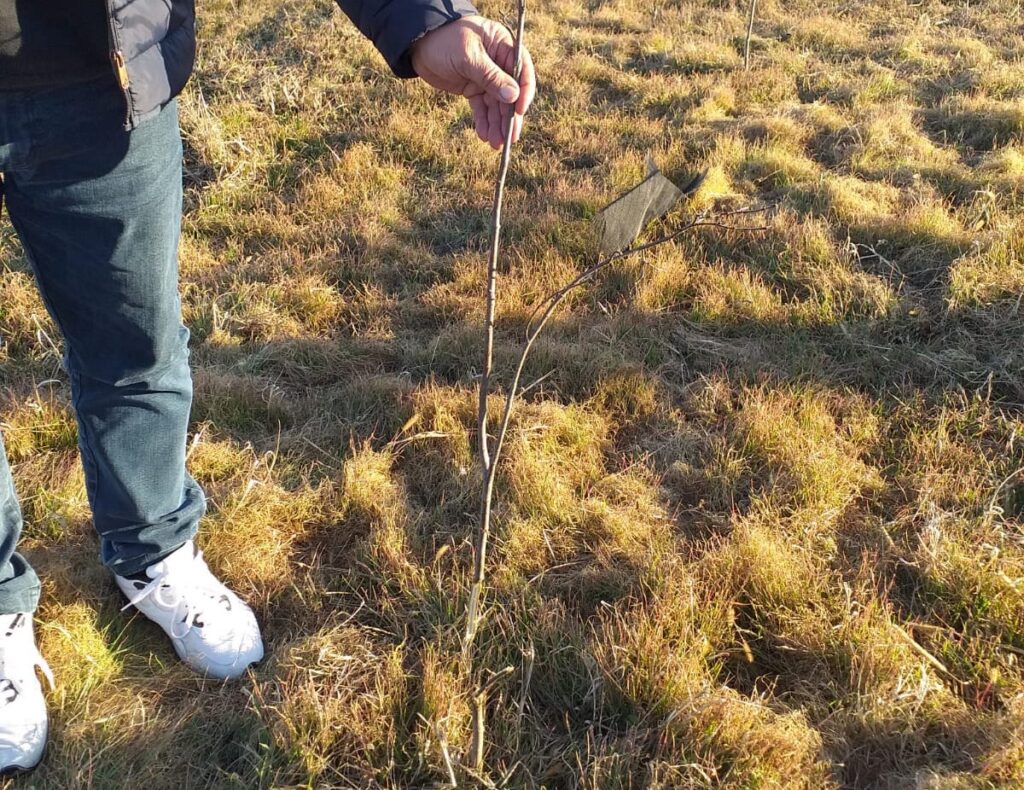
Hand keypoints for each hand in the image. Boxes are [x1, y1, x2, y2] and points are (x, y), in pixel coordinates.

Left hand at [410, 16, 535, 149]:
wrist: (417, 44)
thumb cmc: (444, 40)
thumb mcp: (468, 57)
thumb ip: (491, 77)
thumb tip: (514, 97)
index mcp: (503, 46)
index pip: (522, 70)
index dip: (524, 91)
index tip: (519, 112)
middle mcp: (498, 63)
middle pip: (510, 93)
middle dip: (509, 116)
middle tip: (510, 138)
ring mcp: (486, 78)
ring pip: (496, 104)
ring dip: (497, 124)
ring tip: (496, 143)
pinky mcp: (473, 89)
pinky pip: (482, 108)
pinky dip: (483, 121)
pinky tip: (484, 135)